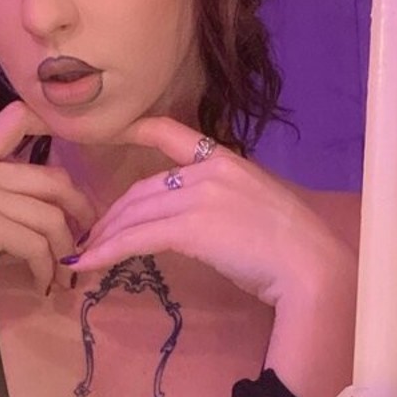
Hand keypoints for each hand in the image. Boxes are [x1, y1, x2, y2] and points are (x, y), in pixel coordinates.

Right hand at [0, 101, 95, 295]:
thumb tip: (12, 232)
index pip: (17, 118)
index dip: (51, 124)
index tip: (69, 152)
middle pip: (54, 178)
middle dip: (80, 208)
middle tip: (85, 235)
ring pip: (50, 217)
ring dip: (63, 251)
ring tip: (61, 273)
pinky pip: (33, 245)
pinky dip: (44, 268)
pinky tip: (41, 283)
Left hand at [66, 116, 350, 309]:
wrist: (311, 266)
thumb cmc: (294, 248)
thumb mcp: (260, 209)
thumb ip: (229, 204)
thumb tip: (211, 223)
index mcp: (227, 161)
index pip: (174, 135)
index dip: (140, 130)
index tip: (119, 133)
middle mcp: (209, 171)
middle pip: (143, 190)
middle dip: (114, 215)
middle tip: (94, 235)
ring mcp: (199, 197)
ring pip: (135, 214)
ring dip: (105, 236)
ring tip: (84, 254)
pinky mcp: (190, 228)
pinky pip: (137, 238)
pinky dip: (107, 251)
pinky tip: (88, 263)